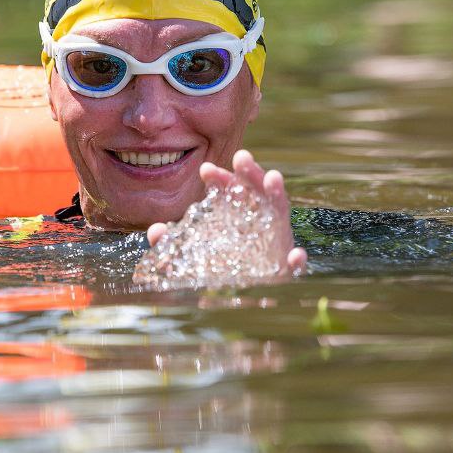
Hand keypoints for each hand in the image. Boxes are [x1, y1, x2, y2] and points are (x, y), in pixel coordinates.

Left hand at [146, 148, 306, 276]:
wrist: (238, 297)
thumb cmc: (215, 266)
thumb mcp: (187, 254)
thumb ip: (171, 242)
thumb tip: (155, 230)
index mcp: (235, 213)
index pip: (229, 190)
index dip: (219, 178)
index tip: (205, 170)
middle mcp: (258, 220)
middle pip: (255, 192)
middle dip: (249, 172)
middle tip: (240, 156)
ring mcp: (275, 241)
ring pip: (279, 214)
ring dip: (277, 194)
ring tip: (273, 178)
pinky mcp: (285, 268)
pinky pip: (294, 264)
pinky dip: (297, 260)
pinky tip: (296, 255)